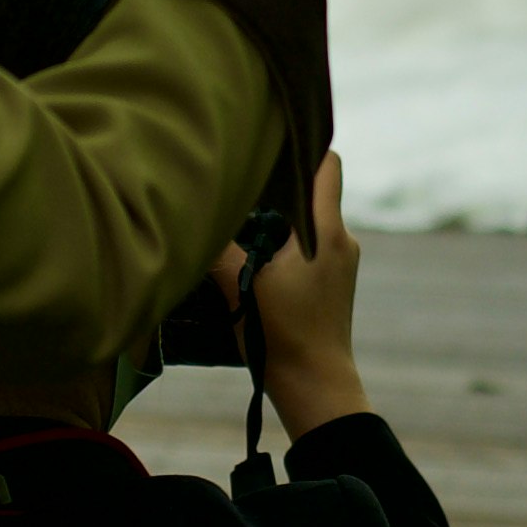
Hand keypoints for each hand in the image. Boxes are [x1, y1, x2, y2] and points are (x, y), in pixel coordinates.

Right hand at [239, 147, 368, 437]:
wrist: (316, 390)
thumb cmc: (284, 338)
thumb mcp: (241, 287)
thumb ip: (216, 247)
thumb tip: (186, 212)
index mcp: (327, 231)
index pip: (327, 164)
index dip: (302, 144)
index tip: (270, 136)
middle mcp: (339, 241)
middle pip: (310, 190)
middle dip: (276, 182)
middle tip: (238, 175)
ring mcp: (336, 264)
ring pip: (304, 221)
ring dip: (275, 218)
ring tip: (237, 216)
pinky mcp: (328, 285)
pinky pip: (303, 247)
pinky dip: (279, 243)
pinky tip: (249, 255)